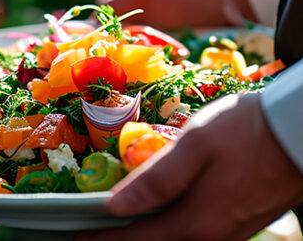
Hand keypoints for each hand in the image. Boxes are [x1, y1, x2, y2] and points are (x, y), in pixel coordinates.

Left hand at [75, 94, 302, 240]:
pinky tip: (157, 214)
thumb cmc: (244, 131)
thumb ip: (156, 178)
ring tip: (119, 224)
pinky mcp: (236, 222)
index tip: (78, 236)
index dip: (104, 239)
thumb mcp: (196, 145)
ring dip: (143, 235)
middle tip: (92, 231)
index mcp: (198, 220)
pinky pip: (193, 233)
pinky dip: (166, 228)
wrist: (293, 130)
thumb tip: (116, 205)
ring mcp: (227, 232)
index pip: (137, 239)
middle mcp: (212, 236)